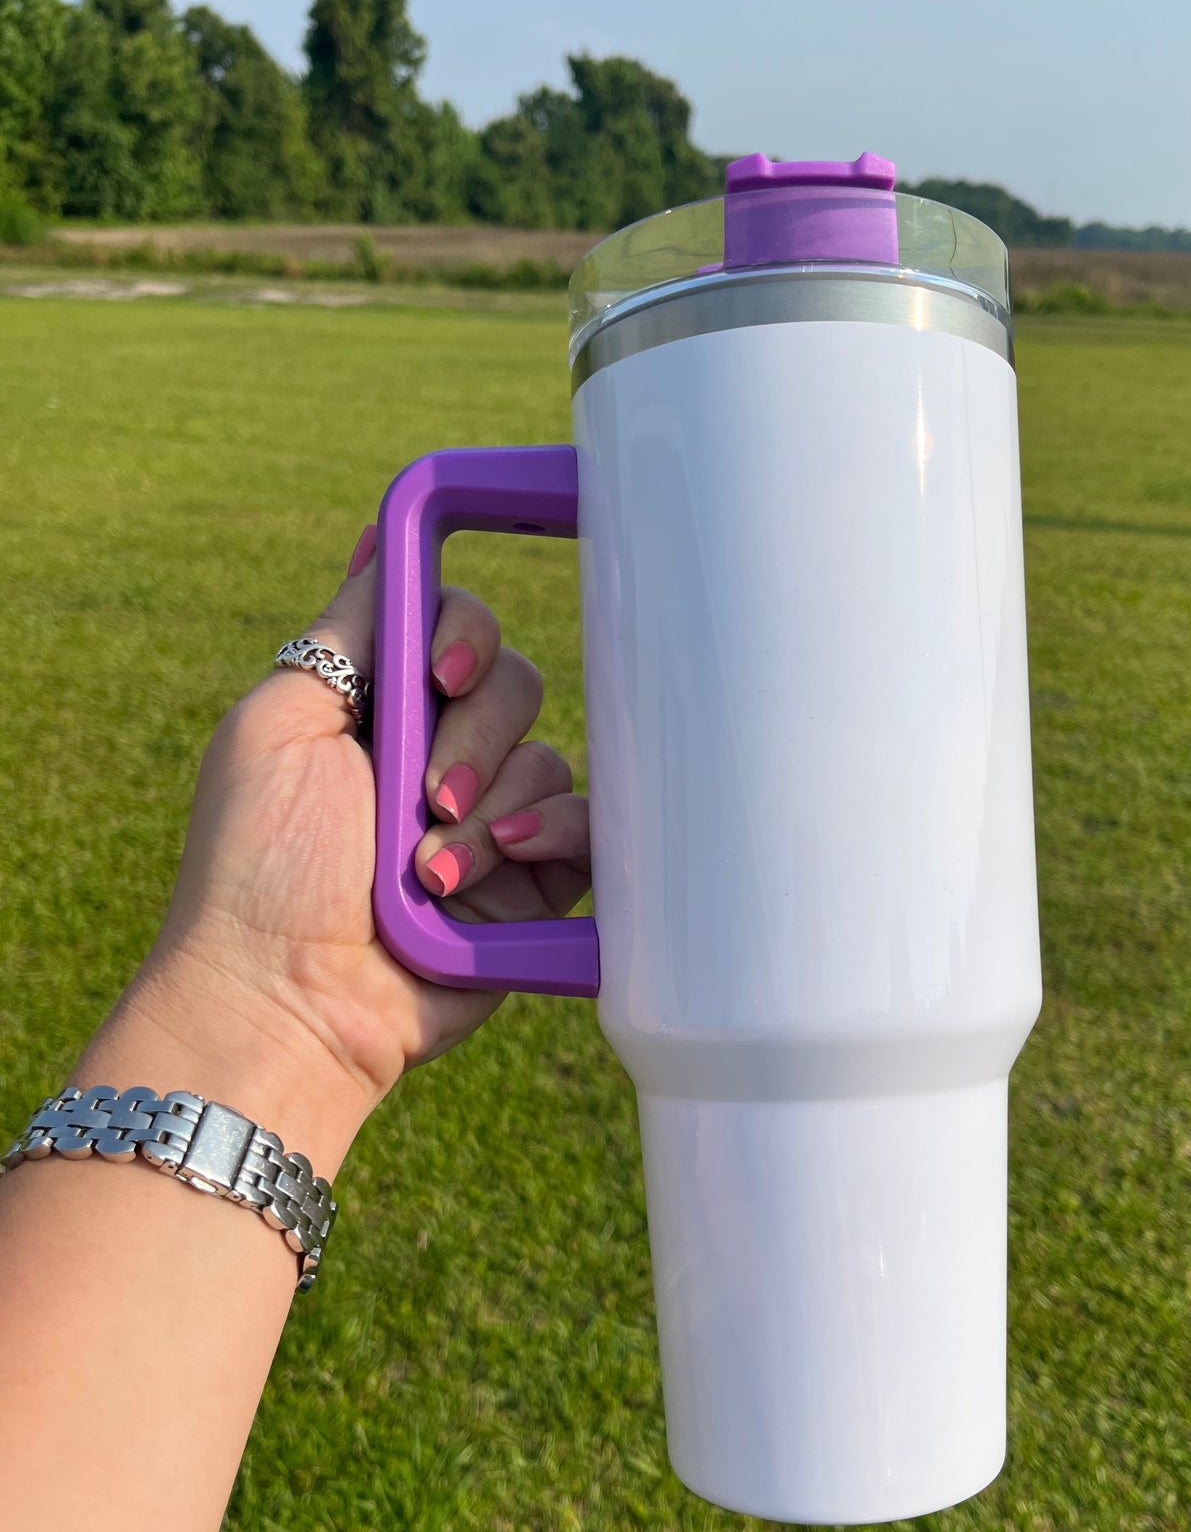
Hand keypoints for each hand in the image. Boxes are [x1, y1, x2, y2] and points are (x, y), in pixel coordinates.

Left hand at [95, 526, 589, 1171]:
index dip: (463, 638)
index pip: (459, 629)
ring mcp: (492, 822)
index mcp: (381, 709)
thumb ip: (345, 631)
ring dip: (492, 807)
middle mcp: (441, 757)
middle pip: (516, 684)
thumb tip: (387, 538)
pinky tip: (503, 862)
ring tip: (432, 870)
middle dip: (473, 738)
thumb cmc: (261, 864)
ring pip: (550, 757)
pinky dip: (553, 836)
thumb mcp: (278, 724)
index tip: (435, 679)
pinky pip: (588, 830)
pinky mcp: (534, 887)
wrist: (290, 994)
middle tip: (421, 798)